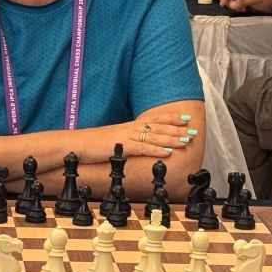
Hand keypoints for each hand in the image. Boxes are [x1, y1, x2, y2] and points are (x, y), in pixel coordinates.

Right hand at [80, 113, 199, 162]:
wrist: (76, 144)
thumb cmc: (94, 144)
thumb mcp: (114, 140)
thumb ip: (128, 141)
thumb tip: (140, 145)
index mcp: (130, 127)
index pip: (154, 120)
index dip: (171, 119)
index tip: (186, 118)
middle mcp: (131, 129)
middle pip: (159, 127)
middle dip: (178, 128)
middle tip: (194, 130)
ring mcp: (127, 137)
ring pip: (154, 137)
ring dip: (172, 139)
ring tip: (187, 141)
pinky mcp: (122, 147)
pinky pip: (143, 148)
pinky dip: (157, 150)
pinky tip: (168, 152)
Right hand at [222, 0, 266, 11]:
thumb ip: (241, 1)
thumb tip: (231, 5)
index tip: (222, 4)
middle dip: (232, 3)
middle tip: (238, 8)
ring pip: (233, 3)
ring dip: (236, 7)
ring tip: (244, 9)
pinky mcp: (245, 3)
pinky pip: (238, 6)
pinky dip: (239, 9)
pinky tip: (245, 9)